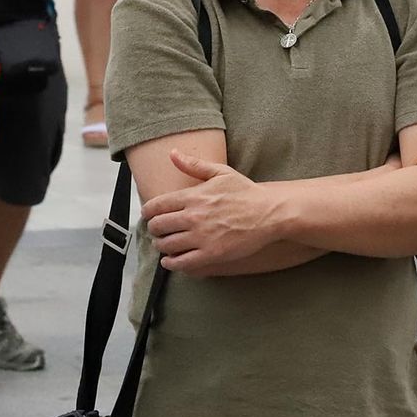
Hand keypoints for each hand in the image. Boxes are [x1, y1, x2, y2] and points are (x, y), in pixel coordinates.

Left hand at [141, 150, 277, 272]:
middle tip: (157, 230)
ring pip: (167, 245)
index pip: (156, 205)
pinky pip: (181, 263)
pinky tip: (170, 261)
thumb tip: (173, 153)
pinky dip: (171, 263)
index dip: (147, 212)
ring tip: (164, 244)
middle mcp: (193, 216)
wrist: (269, 213)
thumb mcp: (220, 173)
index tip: (148, 215)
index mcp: (193, 196)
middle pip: (158, 226)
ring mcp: (201, 237)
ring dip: (161, 245)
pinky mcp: (210, 254)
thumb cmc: (246, 192)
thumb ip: (193, 165)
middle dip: (154, 229)